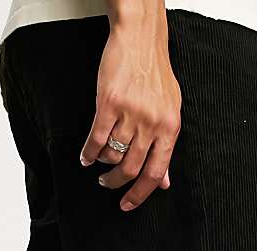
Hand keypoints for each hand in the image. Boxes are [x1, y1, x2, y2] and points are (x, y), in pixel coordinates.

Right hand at [80, 3, 181, 211]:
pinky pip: (96, 139)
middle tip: (107, 184)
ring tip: (99, 161)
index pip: (155, 173)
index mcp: (170, 128)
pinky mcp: (109, 104)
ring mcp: (130, 114)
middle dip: (116, 183)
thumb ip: (166, 146)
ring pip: (112, 155)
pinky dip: (89, 152)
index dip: (140, 195)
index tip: (127, 205)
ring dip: (103, 163)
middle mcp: (151, 124)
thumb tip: (164, 181)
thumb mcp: (170, 111)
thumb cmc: (155, 74)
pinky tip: (86, 156)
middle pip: (131, 169)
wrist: (140, 38)